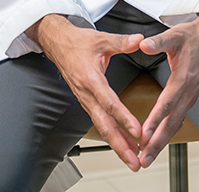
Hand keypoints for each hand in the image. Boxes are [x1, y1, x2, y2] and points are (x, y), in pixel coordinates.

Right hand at [27, 14, 145, 170]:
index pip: (109, 102)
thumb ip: (121, 42)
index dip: (123, 117)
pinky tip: (125, 143)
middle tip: (135, 160)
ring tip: (133, 158)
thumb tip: (140, 40)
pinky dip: (113, 135)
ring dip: (117, 144)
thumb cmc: (78, 43)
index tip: (137, 131)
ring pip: (102, 127)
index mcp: (91, 78)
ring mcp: (86, 100)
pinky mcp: (87, 102)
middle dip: (120, 145)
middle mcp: (87, 94)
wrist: (58, 45)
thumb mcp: (101, 39)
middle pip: (104, 124)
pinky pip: (100, 122)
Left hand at [135, 14, 198, 166]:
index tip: (143, 133)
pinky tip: (157, 142)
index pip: (168, 101)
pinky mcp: (189, 98)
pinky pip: (178, 120)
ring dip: (161, 142)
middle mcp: (189, 90)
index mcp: (185, 76)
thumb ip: (159, 41)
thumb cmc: (193, 37)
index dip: (155, 118)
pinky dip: (167, 134)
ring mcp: (190, 96)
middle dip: (157, 142)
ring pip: (175, 124)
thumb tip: (144, 44)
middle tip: (143, 158)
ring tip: (147, 157)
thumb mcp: (175, 34)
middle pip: (172, 121)